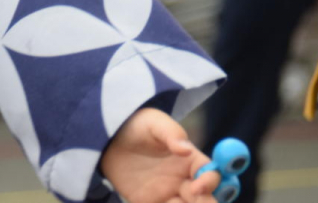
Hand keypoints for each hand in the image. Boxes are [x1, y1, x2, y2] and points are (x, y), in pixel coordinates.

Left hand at [100, 108, 219, 202]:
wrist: (107, 141)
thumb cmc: (135, 126)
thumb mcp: (152, 122)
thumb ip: (170, 133)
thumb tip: (186, 149)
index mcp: (189, 160)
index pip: (210, 174)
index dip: (209, 181)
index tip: (197, 186)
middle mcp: (183, 181)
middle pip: (205, 198)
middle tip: (187, 200)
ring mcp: (168, 195)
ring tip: (170, 202)